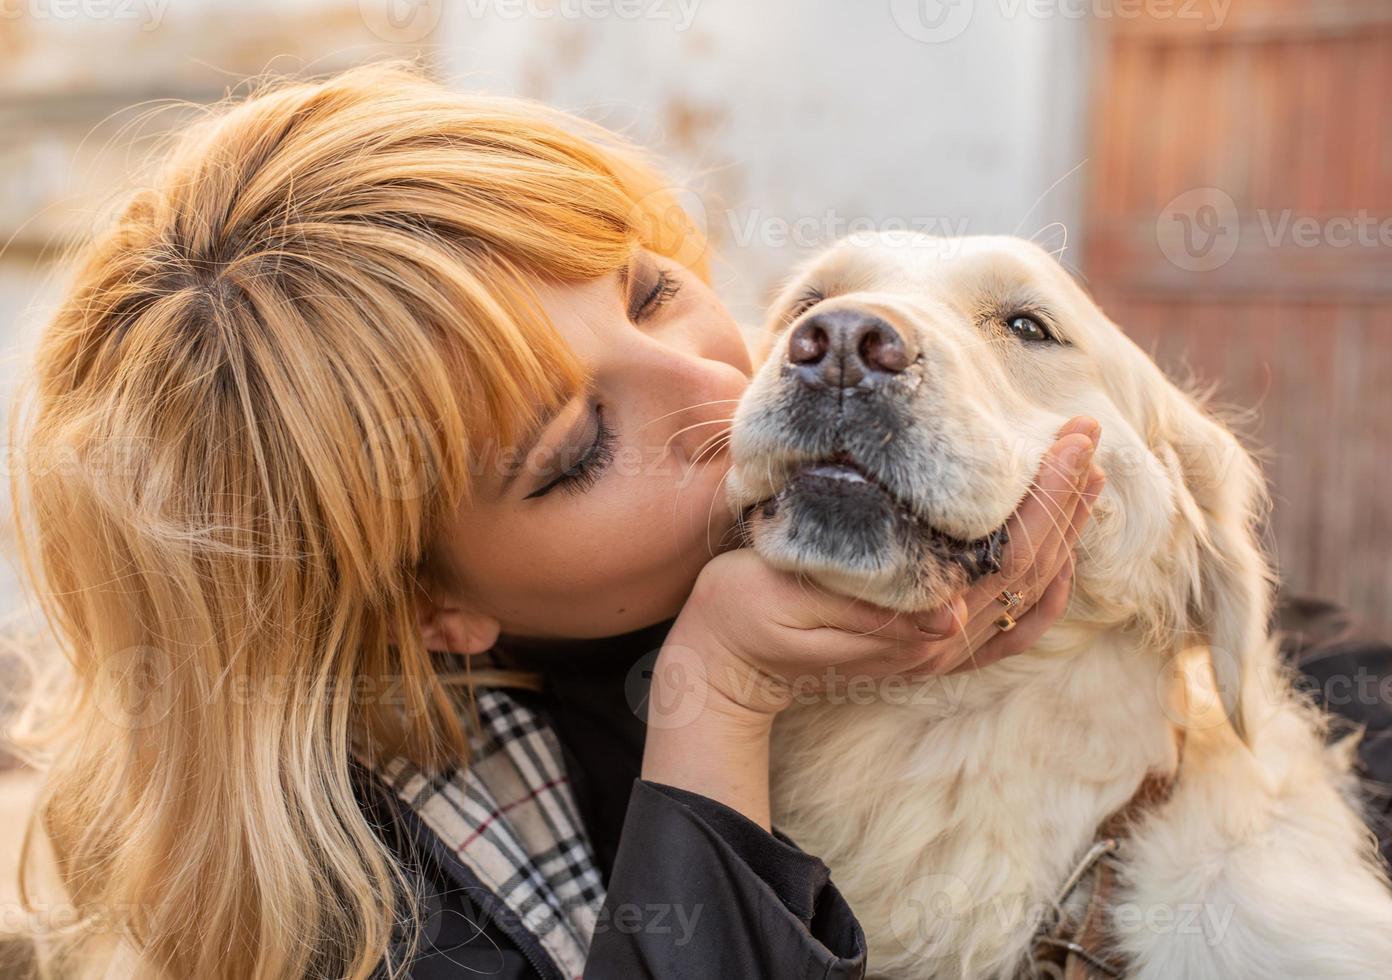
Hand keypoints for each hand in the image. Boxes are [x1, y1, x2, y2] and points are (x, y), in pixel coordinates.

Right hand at [657, 416, 1104, 718]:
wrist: (723, 665)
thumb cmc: (743, 615)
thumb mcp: (793, 604)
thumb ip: (873, 615)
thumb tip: (952, 613)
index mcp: (913, 629)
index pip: (1010, 559)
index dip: (1049, 499)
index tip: (1071, 442)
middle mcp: (938, 645)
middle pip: (1033, 573)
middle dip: (1067, 502)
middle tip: (1087, 435)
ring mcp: (935, 649)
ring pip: (1029, 598)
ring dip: (1064, 536)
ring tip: (1084, 480)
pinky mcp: (923, 645)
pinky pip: (1006, 626)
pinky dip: (1041, 586)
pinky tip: (1051, 551)